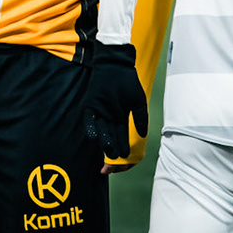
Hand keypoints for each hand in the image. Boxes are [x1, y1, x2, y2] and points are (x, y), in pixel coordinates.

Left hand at [84, 42, 144, 162]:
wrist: (117, 65)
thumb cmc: (128, 82)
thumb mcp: (138, 102)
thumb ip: (141, 118)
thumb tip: (143, 135)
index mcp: (120, 119)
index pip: (121, 139)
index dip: (122, 151)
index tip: (124, 162)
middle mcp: (109, 118)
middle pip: (109, 139)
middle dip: (110, 153)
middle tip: (111, 167)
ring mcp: (99, 112)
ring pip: (100, 132)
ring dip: (103, 143)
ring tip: (107, 154)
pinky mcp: (90, 105)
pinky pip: (89, 120)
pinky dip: (91, 128)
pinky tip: (94, 138)